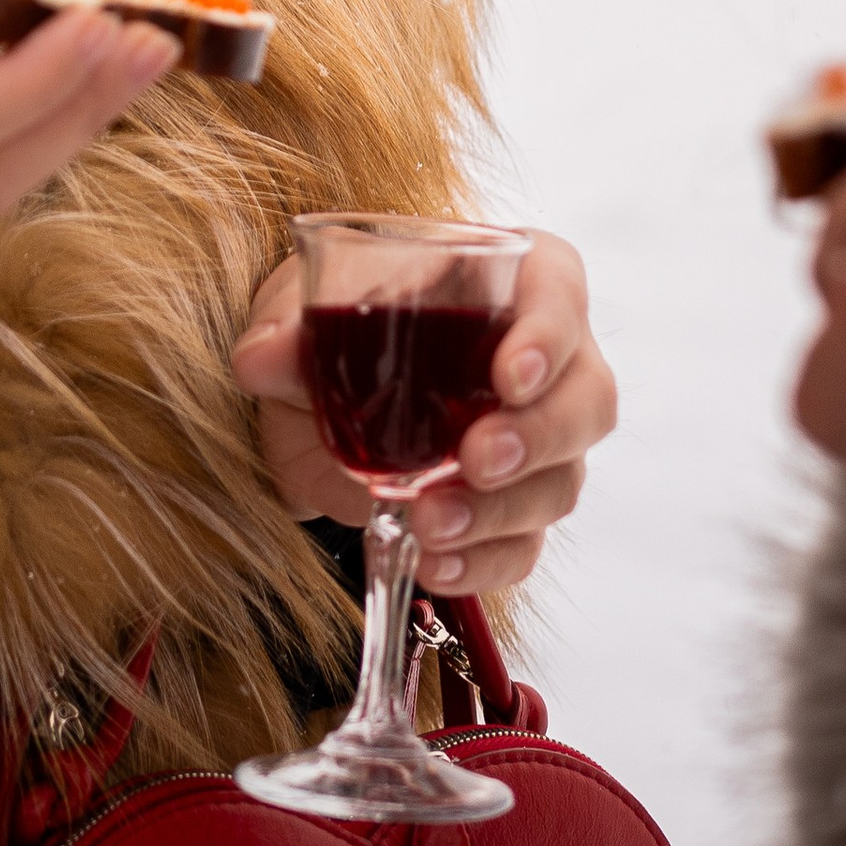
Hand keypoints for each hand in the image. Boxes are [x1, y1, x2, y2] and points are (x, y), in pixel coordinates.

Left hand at [230, 230, 615, 602]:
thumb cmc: (339, 322)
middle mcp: (546, 361)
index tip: (509, 374)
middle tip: (474, 459)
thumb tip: (259, 359)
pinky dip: (484, 563)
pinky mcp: (516, 510)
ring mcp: (540, 442)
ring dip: (501, 511)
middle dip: (537, 436)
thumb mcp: (303, 309)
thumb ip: (287, 329)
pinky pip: (525, 545)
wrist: (316, 400)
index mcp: (510, 281)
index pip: (560, 290)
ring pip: (562, 481)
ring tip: (431, 523)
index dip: (549, 333)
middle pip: (586, 397)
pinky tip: (436, 564)